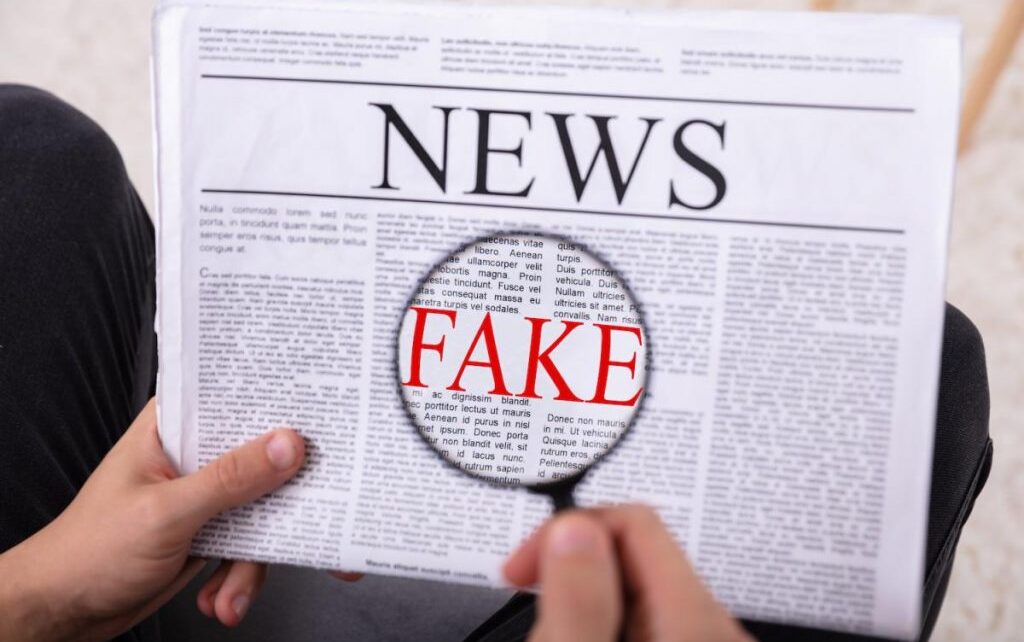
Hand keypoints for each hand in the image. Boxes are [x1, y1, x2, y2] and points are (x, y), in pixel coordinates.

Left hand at [0, 399, 305, 640]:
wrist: (64, 610)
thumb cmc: (88, 551)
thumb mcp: (165, 512)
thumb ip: (229, 479)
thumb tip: (287, 446)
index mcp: (172, 427)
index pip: (237, 399)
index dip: (281, 409)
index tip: (318, 427)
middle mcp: (194, 455)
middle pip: (263, 457)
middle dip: (283, 502)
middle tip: (308, 522)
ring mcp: (205, 495)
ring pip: (263, 510)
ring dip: (255, 558)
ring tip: (232, 589)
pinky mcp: (213, 530)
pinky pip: (252, 545)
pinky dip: (241, 577)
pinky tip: (220, 598)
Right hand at [503, 505, 753, 641]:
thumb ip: (577, 598)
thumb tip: (573, 530)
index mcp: (694, 620)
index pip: (634, 521)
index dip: (568, 531)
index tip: (523, 566)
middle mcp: (712, 629)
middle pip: (636, 556)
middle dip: (573, 570)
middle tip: (531, 598)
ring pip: (638, 594)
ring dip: (585, 603)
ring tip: (554, 629)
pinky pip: (649, 622)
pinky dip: (606, 623)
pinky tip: (583, 636)